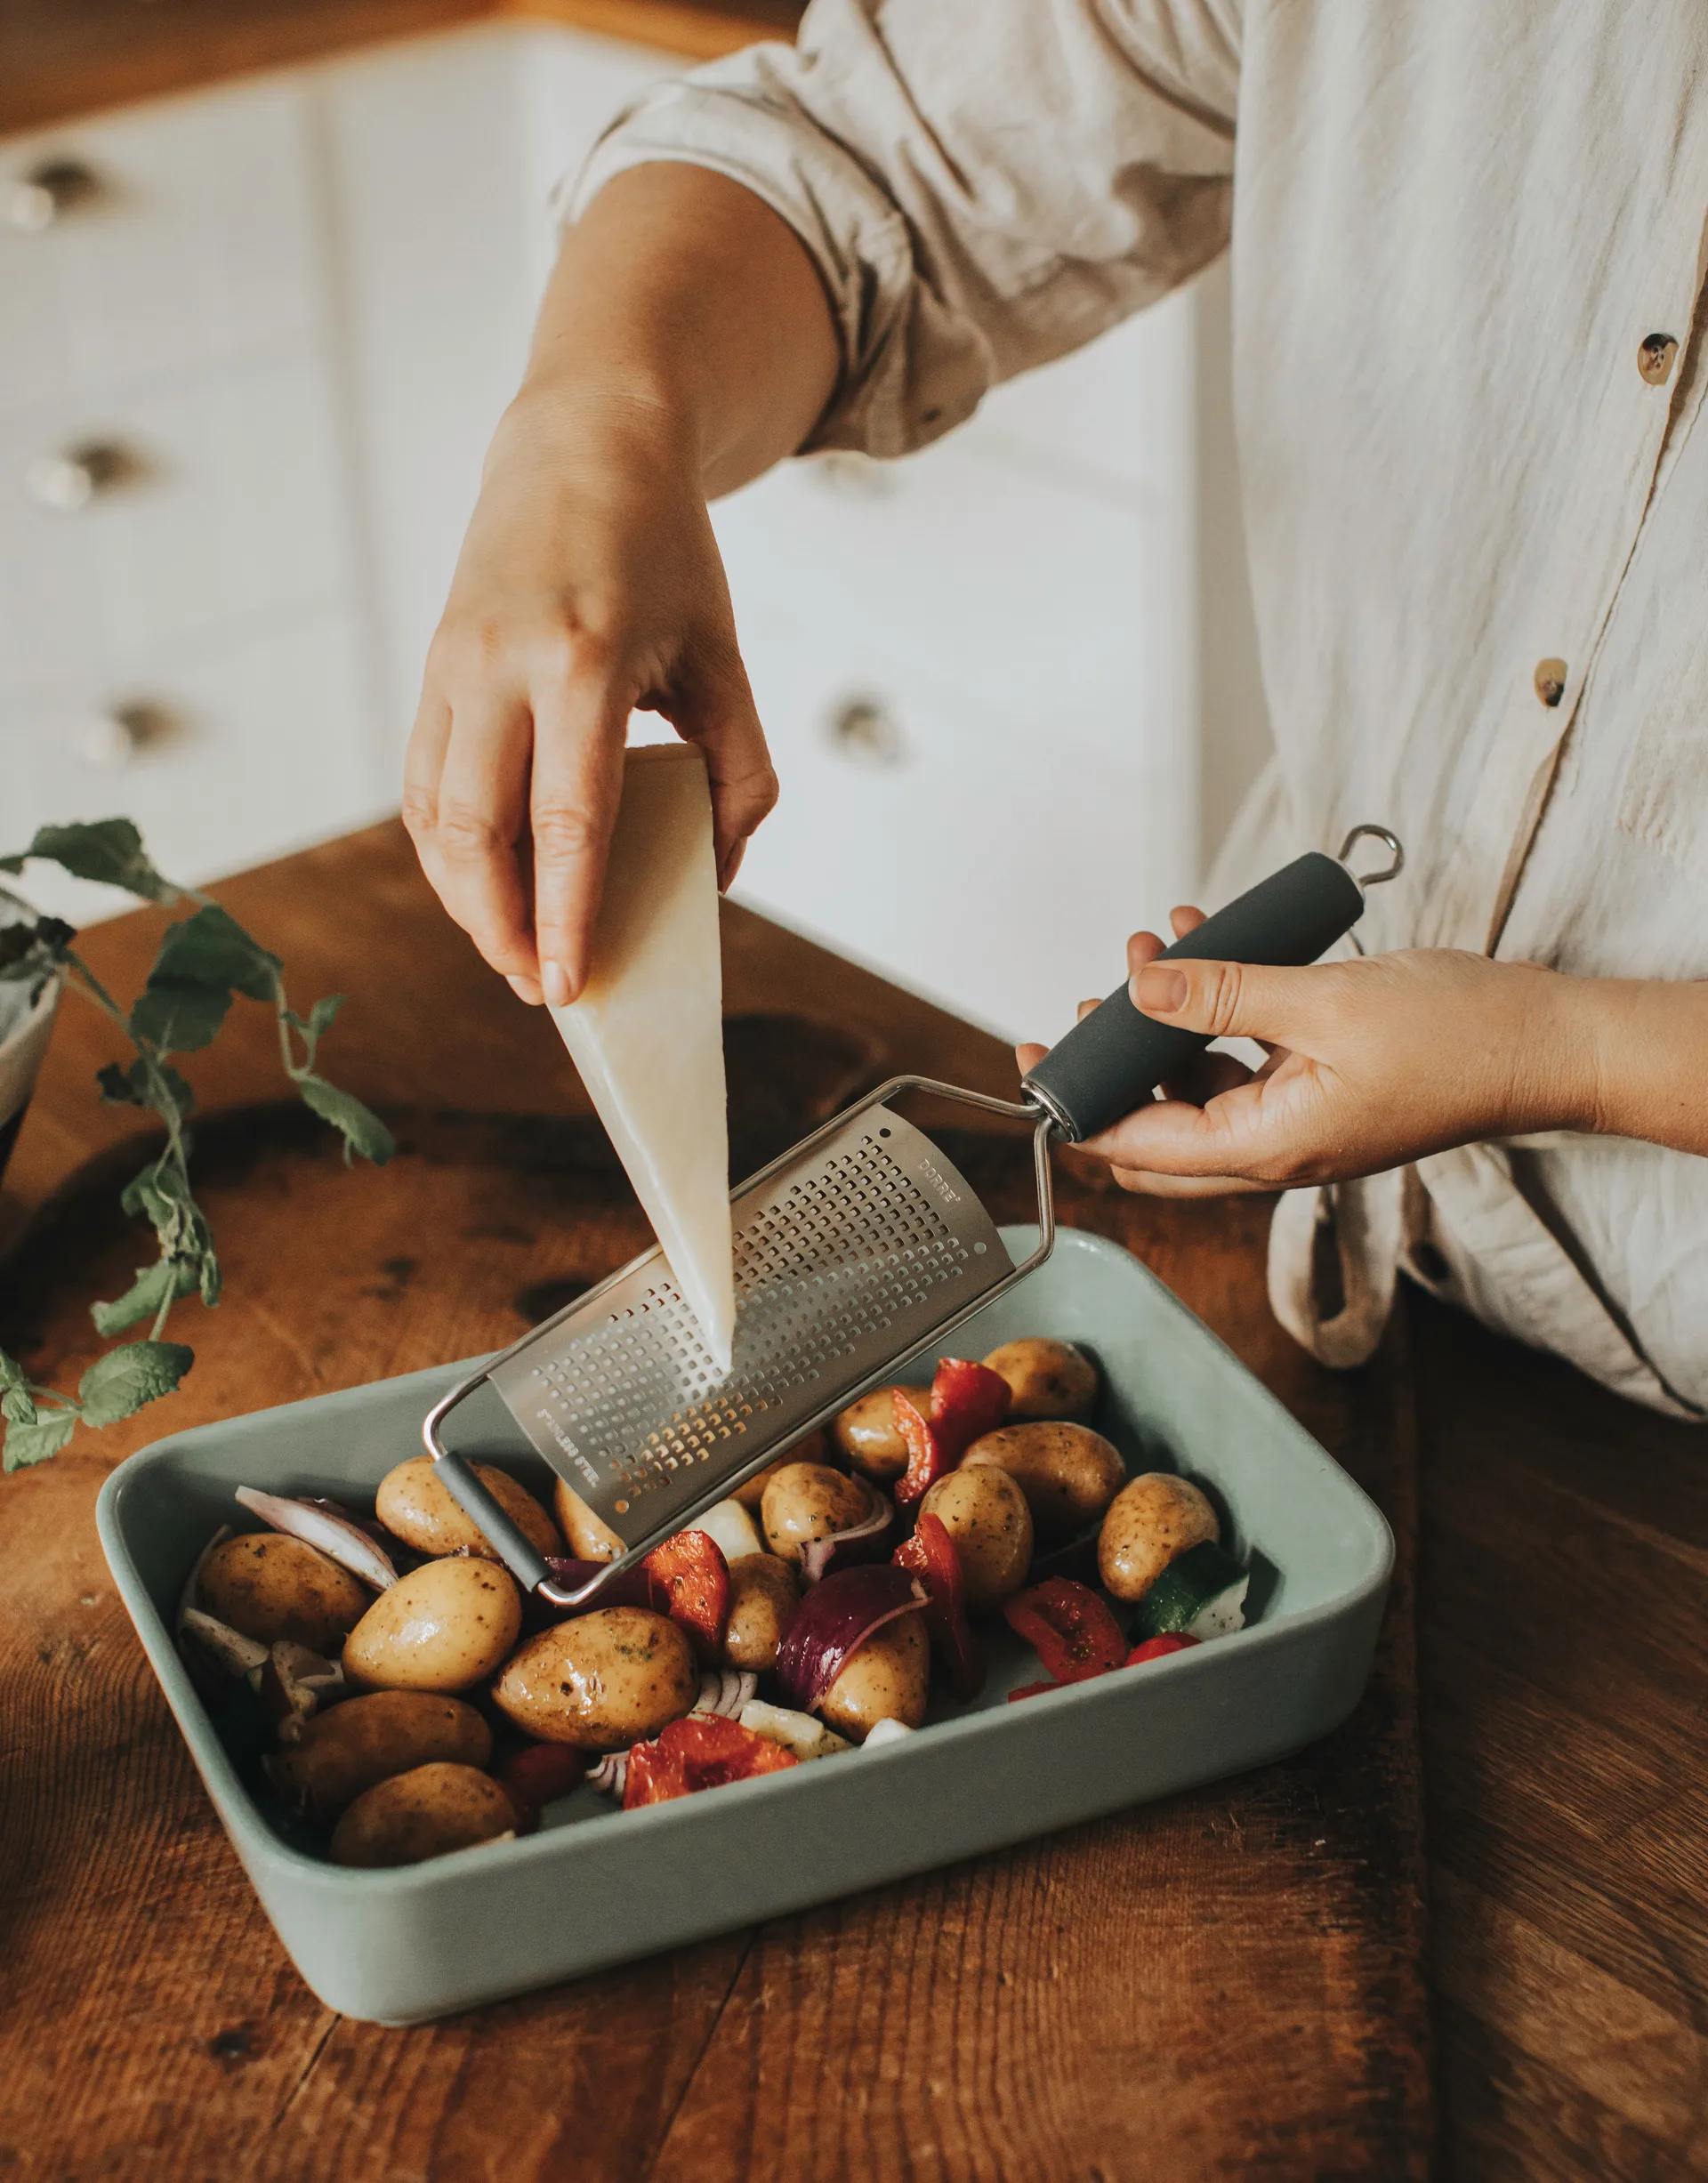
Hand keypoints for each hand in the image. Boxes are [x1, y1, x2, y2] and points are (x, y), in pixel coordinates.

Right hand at [402, 390, 775, 1006]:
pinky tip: (483, 889)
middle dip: (500, 928)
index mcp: (584, 661)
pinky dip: (446, 850)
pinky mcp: (429, 669)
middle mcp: (501, 664)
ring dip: (465, 900)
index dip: (562, 916)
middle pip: (477, 834)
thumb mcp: (723, 657)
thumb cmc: (664, 554)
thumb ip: (740, 773)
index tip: (568, 985)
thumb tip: (713, 876)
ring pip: (432, 817)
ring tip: (511, 950)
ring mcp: (451, 665)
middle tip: (538, 987)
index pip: (565, 822)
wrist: (584, 445)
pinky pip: (420, 783)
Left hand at [1015, 907, 1587, 1196]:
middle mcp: (1273, 1147)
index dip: (1077, 1106)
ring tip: (1155, 943)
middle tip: (1094, 994)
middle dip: (1116, 1058)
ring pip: (1197, 1083)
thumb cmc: (1458, 1036)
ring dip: (1166, 1019)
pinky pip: (1244, 1056)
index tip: (1036, 1058)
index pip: (1136, 1145)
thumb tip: (1137, 987)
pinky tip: (1209, 944)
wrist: (1546, 1045)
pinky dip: (1218, 1009)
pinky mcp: (1319, 1088)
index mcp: (1264, 1148)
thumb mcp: (1324, 1003)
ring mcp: (1297, 1120)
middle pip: (1155, 1123)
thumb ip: (1223, 996)